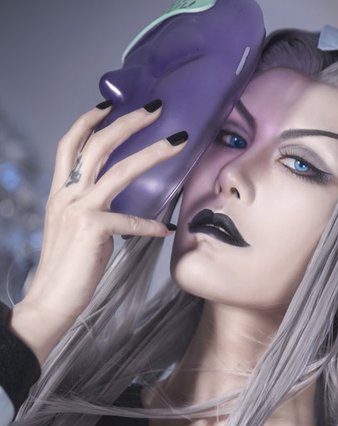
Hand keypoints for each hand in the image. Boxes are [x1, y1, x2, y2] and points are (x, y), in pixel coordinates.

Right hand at [9, 101, 187, 364]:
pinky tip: (168, 227)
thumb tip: (119, 203)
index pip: (71, 144)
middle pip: (98, 144)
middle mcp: (67, 194)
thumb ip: (92, 210)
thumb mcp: (75, 230)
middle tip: (156, 108)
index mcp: (61, 192)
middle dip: (128, 121)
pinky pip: (131, 221)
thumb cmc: (68, 269)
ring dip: (151, 153)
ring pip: (119, 170)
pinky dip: (152, 224)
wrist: (52, 300)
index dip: (90, 120)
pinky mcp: (92, 229)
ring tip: (176, 142)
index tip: (111, 104)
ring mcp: (78, 209)